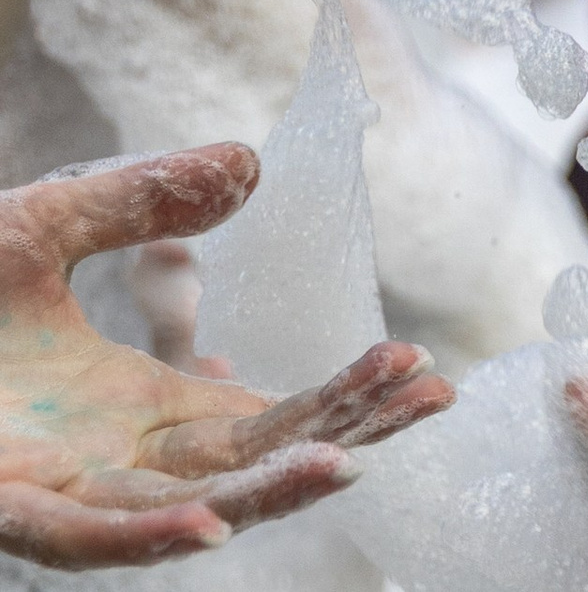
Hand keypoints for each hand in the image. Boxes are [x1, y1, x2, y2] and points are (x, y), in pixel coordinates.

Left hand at [0, 144, 456, 569]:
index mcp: (138, 405)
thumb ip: (141, 199)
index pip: (269, 413)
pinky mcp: (6, 505)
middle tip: (424, 394)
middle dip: (342, 433)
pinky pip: (83, 539)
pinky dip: (149, 540)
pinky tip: (208, 528)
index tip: (427, 374)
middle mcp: (114, 461)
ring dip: (269, 492)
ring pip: (187, 511)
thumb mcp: (42, 224)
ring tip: (344, 458)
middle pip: (252, 462)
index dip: (348, 399)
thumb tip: (249, 165)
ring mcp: (59, 491)